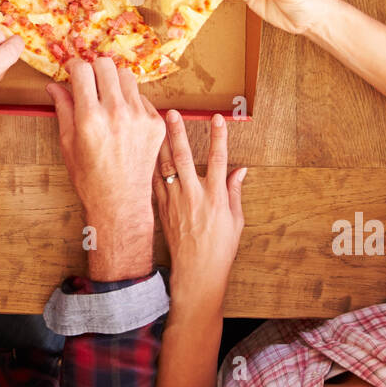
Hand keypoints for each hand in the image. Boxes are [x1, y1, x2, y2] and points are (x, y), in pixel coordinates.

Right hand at [47, 59, 165, 280]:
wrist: (120, 201)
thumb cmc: (89, 176)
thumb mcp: (68, 142)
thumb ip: (63, 109)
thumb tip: (54, 86)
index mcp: (90, 117)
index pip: (82, 70)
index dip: (74, 65)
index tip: (72, 70)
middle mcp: (116, 113)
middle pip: (106, 65)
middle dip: (94, 68)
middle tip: (90, 80)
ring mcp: (139, 117)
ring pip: (127, 76)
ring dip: (114, 81)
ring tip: (107, 97)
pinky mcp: (156, 123)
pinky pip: (142, 97)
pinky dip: (131, 101)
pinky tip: (123, 118)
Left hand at [154, 110, 244, 313]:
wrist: (196, 273)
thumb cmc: (220, 249)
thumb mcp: (235, 221)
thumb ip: (234, 192)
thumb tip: (240, 169)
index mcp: (215, 198)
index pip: (219, 160)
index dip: (219, 137)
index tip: (217, 118)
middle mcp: (193, 196)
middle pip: (184, 157)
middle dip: (178, 133)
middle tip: (172, 113)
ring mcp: (175, 202)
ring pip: (165, 167)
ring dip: (161, 143)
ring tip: (154, 124)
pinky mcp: (162, 208)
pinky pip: (155, 181)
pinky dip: (151, 164)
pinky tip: (145, 150)